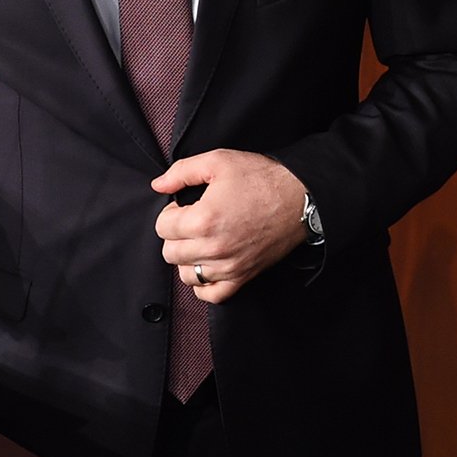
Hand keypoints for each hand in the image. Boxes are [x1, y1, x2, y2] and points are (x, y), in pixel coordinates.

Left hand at [151, 149, 306, 302]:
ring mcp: (229, 267)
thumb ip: (181, 172)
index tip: (182, 206)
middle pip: (170, 252)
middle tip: (191, 221)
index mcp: (203, 219)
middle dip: (175, 235)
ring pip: (186, 274)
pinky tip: (208, 264)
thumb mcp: (218, 161)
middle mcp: (213, 248)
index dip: (169, 212)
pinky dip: (204, 283)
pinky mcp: (243, 277)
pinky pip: (211, 294)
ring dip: (187, 258)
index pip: (162, 227)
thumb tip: (158, 185)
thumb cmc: (260, 178)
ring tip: (200, 241)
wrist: (298, 197)